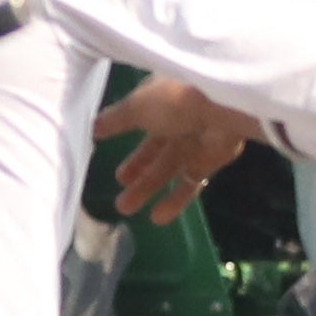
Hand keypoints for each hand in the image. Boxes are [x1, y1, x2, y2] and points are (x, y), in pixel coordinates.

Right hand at [95, 78, 258, 225]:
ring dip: (147, 188)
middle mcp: (179, 119)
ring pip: (167, 169)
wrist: (221, 110)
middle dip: (136, 167)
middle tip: (118, 184)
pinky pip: (190, 184)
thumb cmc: (174, 100)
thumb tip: (94, 127)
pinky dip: (174, 201)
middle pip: (154, 148)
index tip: (102, 142)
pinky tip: (157, 217)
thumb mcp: (137, 106)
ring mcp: (196, 141)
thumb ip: (116, 119)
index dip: (122, 129)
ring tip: (124, 207)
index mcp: (162, 98)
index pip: (140, 115)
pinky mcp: (211, 161)